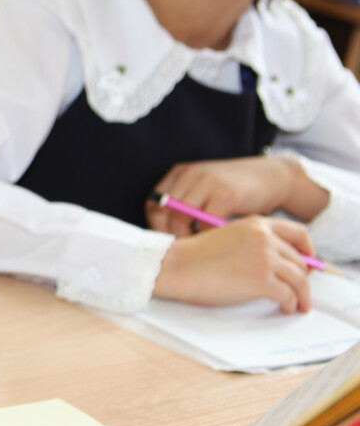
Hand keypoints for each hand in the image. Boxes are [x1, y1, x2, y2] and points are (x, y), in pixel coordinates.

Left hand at [147, 155, 328, 234]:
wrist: (273, 177)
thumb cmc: (237, 191)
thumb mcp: (205, 190)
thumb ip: (186, 204)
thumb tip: (164, 236)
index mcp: (179, 174)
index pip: (152, 204)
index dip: (156, 227)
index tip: (167, 243)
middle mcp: (189, 175)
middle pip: (162, 212)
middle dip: (168, 236)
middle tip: (181, 252)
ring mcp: (207, 183)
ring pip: (180, 218)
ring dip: (186, 239)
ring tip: (196, 251)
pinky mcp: (226, 194)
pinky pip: (205, 223)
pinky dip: (207, 238)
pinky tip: (215, 246)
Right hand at [151, 216, 313, 312]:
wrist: (175, 266)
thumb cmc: (194, 257)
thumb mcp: (228, 237)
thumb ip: (253, 243)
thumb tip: (277, 264)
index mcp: (256, 224)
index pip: (299, 233)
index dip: (309, 250)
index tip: (307, 264)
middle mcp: (265, 238)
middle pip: (301, 260)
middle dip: (304, 278)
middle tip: (302, 290)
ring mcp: (265, 258)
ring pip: (299, 279)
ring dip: (302, 295)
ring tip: (297, 304)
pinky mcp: (262, 280)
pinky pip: (288, 294)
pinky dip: (290, 303)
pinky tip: (284, 307)